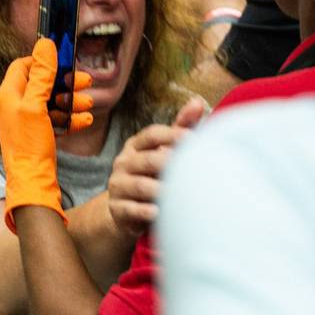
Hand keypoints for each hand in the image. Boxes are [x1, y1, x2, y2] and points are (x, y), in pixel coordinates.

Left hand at [0, 38, 92, 231]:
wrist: (33, 183)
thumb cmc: (29, 145)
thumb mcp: (36, 106)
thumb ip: (41, 76)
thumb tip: (45, 45)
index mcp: (9, 95)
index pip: (23, 66)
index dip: (43, 61)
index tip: (63, 60)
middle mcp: (16, 106)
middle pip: (42, 83)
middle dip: (65, 81)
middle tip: (85, 81)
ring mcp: (27, 121)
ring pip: (53, 101)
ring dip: (72, 100)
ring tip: (88, 103)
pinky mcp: (39, 135)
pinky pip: (57, 119)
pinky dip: (71, 118)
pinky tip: (85, 120)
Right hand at [107, 96, 205, 237]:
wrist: (125, 211)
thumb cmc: (151, 175)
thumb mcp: (162, 151)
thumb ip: (180, 129)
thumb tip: (197, 102)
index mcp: (136, 146)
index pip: (151, 134)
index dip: (172, 135)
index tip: (192, 139)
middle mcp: (124, 163)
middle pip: (146, 159)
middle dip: (167, 162)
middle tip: (189, 168)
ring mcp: (118, 186)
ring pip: (139, 185)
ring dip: (158, 189)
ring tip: (176, 193)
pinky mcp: (117, 209)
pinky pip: (130, 209)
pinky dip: (144, 212)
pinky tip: (158, 213)